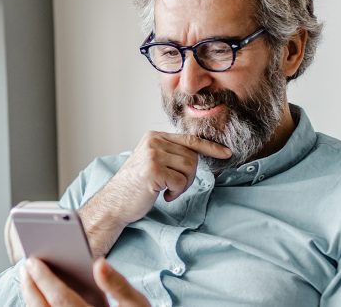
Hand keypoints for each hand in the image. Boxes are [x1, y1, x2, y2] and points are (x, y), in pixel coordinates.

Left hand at [21, 258, 149, 306]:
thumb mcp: (137, 304)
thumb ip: (118, 284)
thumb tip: (98, 263)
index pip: (61, 299)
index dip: (44, 279)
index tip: (32, 261)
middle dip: (31, 287)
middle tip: (25, 266)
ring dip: (32, 299)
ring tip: (29, 279)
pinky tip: (39, 297)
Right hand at [79, 131, 229, 256]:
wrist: (114, 203)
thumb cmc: (135, 187)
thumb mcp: (152, 162)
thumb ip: (171, 154)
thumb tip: (199, 155)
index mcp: (154, 137)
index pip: (189, 139)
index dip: (210, 147)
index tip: (227, 153)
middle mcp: (153, 142)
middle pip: (192, 156)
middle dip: (190, 176)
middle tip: (174, 188)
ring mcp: (153, 155)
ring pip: (190, 168)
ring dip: (183, 185)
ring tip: (167, 191)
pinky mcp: (154, 171)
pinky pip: (181, 182)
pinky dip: (175, 193)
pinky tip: (161, 196)